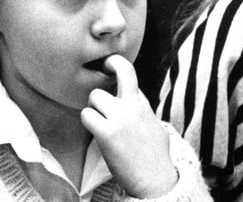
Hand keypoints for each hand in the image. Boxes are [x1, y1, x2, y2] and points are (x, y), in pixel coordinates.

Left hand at [80, 55, 177, 197]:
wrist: (155, 180)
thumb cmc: (155, 157)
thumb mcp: (155, 126)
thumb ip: (142, 111)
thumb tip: (136, 105)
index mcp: (144, 104)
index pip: (131, 75)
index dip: (119, 67)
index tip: (110, 66)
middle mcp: (134, 106)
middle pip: (122, 69)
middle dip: (110, 64)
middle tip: (102, 68)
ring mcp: (121, 118)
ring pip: (96, 96)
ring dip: (93, 107)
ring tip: (99, 120)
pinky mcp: (107, 134)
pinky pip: (87, 115)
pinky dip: (87, 121)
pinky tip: (94, 130)